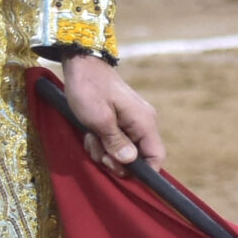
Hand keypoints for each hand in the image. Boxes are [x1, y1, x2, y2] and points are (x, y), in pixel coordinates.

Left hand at [61, 54, 163, 173]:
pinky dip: (101, 143)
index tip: (120, 173)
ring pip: (123, 151)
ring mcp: (131, 122)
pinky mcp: (120, 121)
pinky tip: (90, 133)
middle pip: (137, 157)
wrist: (81, 64)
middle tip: (98, 150)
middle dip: (115, 161)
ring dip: (104, 151)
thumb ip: (116, 142)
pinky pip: (115, 142)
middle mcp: (143, 123)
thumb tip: (130, 162)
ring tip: (90, 137)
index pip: (156, 157)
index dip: (143, 172)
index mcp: (144, 122)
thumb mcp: (99, 119)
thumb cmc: (89, 89)